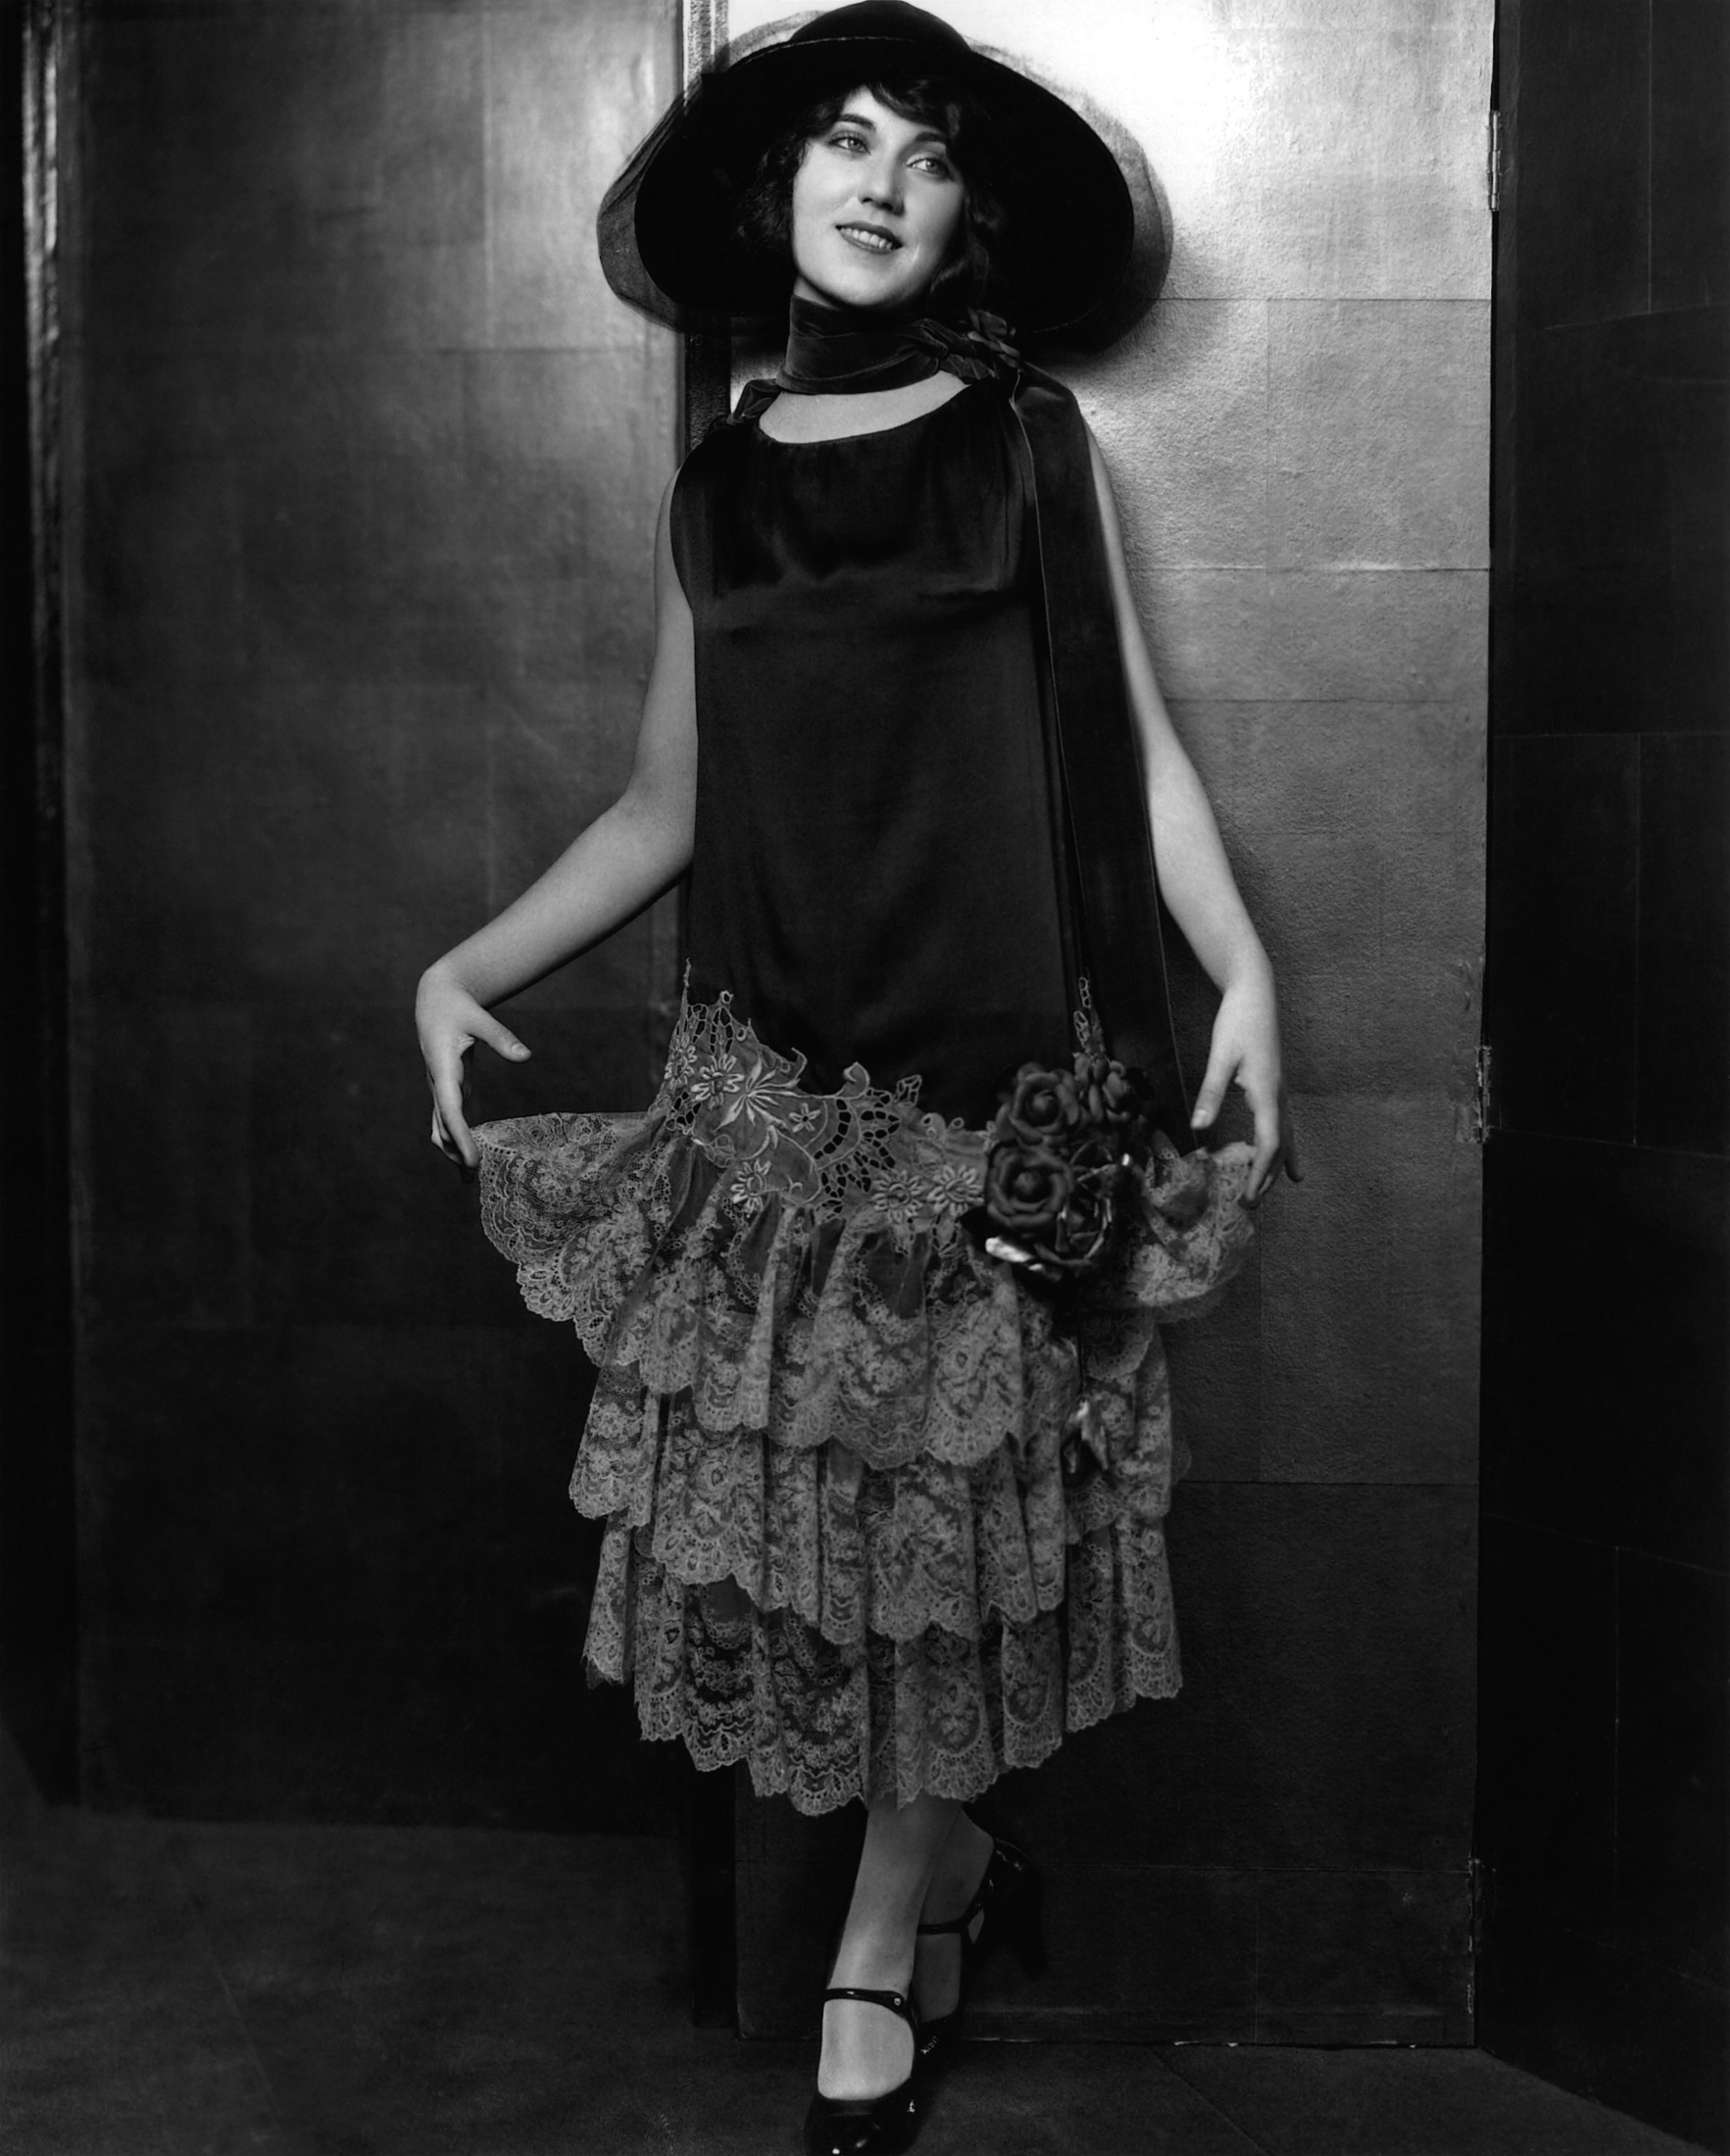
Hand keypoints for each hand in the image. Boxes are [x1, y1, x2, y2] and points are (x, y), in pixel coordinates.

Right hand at [416, 963, 530, 1173]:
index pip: (451, 1110)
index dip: (460, 1138)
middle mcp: (438, 1082)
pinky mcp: (448, 1088)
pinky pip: (448, 1120)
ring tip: (469, 1179)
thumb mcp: (479, 1018)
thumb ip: (501, 1037)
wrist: (435, 999)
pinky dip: (456, 1139)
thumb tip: (526, 1056)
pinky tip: (468, 1157)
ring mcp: (440, 1087)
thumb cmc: (457, 1007)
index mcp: (442, 1069)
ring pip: (440, 1127)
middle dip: (456, 1151)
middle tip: (474, 1178)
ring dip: (453, 1151)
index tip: (472, 1161)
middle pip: (443, 1126)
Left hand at [1189, 964, 1300, 1206]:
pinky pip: (1285, 1124)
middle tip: (1250, 1205)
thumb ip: (1210, 1092)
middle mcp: (1280, 1096)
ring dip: (1279, 1165)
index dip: (1261, 1174)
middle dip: (1267, 1178)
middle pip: (1280, 1148)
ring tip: (1279, 1189)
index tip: (1249, 1198)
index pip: (1269, 1145)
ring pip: (1286, 1137)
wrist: (1256, 993)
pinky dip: (1285, 1145)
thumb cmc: (1237, 1022)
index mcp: (1267, 1093)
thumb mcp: (1220, 1057)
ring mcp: (1281, 1091)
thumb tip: (1197, 1128)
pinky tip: (1289, 1157)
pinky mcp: (1276, 1085)